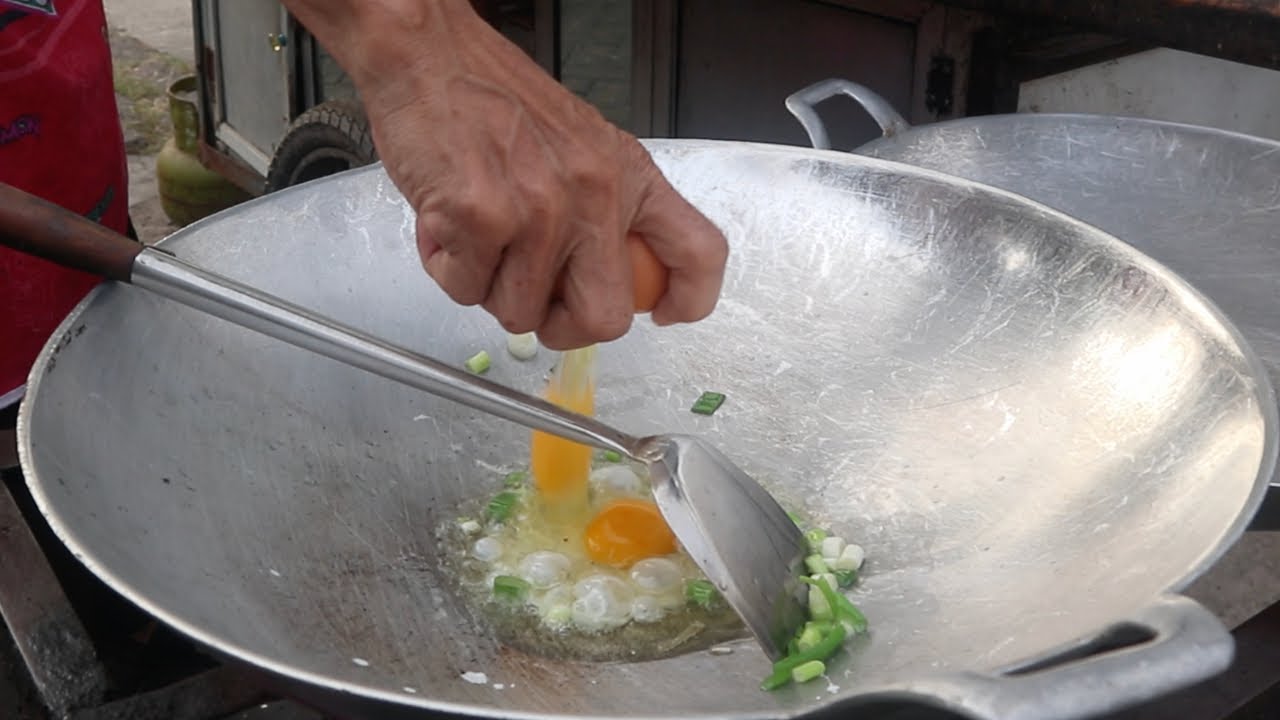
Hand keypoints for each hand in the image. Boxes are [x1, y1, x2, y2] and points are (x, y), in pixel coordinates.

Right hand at [281, 0, 727, 348]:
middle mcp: (595, 196)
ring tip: (477, 236)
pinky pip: (465, 290)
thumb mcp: (582, 145)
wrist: (428, 54)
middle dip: (562, 325)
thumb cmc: (495, 98)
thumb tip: (609, 279)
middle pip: (605, 319)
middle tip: (534, 298)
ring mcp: (540, 211)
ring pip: (522, 315)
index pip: (698, 253)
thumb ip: (606, 207)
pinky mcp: (482, 218)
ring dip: (490, 288)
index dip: (687, 301)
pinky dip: (447, 269)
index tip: (662, 313)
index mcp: (629, 176)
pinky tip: (446, 225)